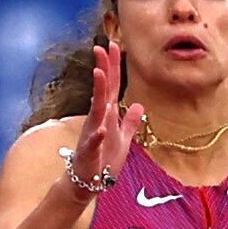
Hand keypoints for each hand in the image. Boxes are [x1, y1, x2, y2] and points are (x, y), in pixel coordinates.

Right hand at [70, 42, 144, 195]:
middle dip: (103, 69)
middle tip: (101, 47)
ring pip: (96, 110)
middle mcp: (98, 120)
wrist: (87, 183)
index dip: (113, 67)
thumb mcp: (123, 139)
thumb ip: (130, 122)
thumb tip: (139, 105)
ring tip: (99, 74)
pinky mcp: (90, 152)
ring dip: (99, 92)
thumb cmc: (103, 161)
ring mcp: (93, 134)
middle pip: (103, 91)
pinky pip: (94, 142)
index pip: (113, 87)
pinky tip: (102, 129)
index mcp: (107, 116)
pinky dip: (98, 136)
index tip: (114, 45)